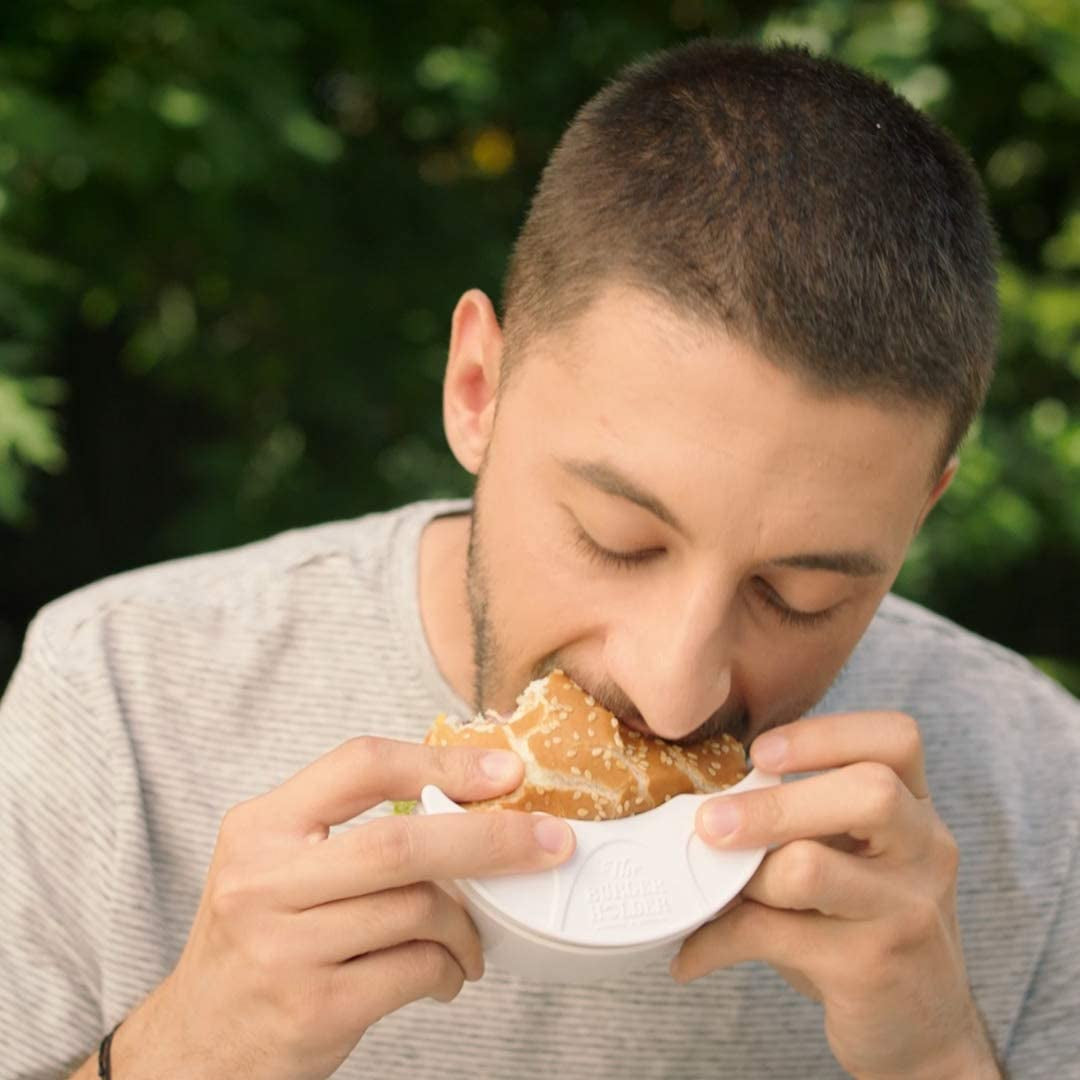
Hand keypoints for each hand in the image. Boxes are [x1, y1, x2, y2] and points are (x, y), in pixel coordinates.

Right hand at [110, 736, 574, 1079]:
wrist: (195, 1045)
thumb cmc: (258, 940)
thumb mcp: (277, 866)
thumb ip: (351, 831)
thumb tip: (468, 800)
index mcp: (259, 827)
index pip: (360, 765)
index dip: (442, 761)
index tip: (506, 772)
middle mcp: (263, 882)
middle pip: (402, 841)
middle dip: (491, 838)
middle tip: (549, 842)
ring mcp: (286, 949)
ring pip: (420, 910)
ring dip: (469, 924)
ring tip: (473, 938)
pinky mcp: (315, 1009)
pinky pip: (416, 969)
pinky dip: (449, 969)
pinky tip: (446, 975)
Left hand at [670, 711, 1000, 1079]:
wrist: (925, 1029)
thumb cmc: (865, 923)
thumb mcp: (855, 859)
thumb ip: (803, 820)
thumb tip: (702, 799)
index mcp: (916, 808)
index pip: (897, 738)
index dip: (824, 734)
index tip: (759, 751)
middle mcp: (924, 850)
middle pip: (869, 792)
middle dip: (774, 804)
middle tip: (710, 822)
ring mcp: (905, 910)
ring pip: (811, 867)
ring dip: (744, 877)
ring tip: (709, 893)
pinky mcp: (872, 967)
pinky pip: (773, 935)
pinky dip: (716, 942)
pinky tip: (689, 956)